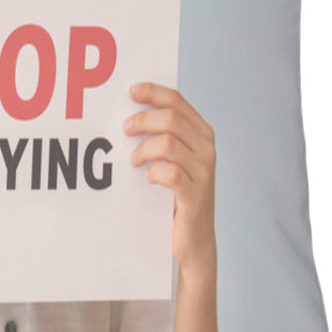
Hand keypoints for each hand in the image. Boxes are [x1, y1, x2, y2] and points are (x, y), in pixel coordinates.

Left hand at [124, 82, 216, 276]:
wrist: (194, 240)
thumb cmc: (177, 194)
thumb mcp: (174, 159)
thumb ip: (162, 134)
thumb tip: (129, 112)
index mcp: (201, 134)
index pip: (178, 101)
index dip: (153, 92)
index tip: (131, 91)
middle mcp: (207, 150)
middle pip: (171, 119)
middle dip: (143, 120)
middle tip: (125, 129)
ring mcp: (203, 173)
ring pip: (169, 144)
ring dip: (143, 149)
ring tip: (133, 160)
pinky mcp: (195, 197)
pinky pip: (170, 174)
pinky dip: (154, 172)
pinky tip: (148, 178)